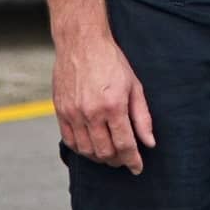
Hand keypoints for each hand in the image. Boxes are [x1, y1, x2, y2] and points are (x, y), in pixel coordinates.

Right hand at [53, 33, 155, 173]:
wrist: (82, 42)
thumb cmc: (110, 60)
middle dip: (117, 160)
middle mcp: (92, 113)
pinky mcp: (61, 111)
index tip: (137, 167)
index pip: (125, 145)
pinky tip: (91, 145)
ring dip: (99, 157)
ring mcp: (74, 113)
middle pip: (105, 152)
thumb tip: (149, 142)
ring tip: (109, 153)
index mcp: (113, 105)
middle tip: (124, 158)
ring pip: (87, 150)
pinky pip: (70, 141)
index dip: (133, 160)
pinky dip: (81, 149)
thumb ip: (142, 116)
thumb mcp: (134, 85)